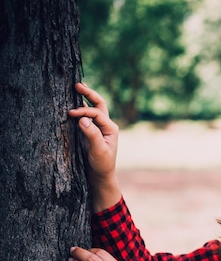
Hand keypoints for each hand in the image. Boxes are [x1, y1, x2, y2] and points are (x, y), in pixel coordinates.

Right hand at [68, 83, 121, 210]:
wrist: (101, 176)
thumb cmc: (102, 164)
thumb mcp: (98, 151)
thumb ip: (92, 135)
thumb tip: (82, 119)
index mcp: (111, 128)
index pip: (96, 113)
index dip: (84, 111)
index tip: (70, 113)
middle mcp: (107, 125)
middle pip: (99, 104)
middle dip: (89, 94)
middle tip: (77, 84)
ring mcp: (100, 127)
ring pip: (95, 108)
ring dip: (86, 98)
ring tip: (76, 87)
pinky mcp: (92, 131)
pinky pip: (88, 116)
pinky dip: (82, 107)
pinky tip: (73, 102)